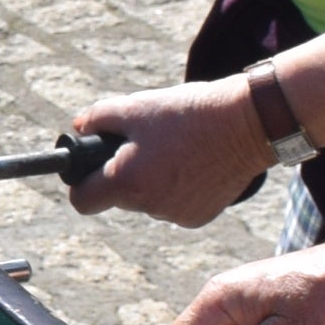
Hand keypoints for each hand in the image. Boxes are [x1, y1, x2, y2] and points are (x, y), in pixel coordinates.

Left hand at [61, 77, 275, 227]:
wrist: (246, 125)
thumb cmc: (188, 113)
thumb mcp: (135, 107)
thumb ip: (97, 118)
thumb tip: (79, 127)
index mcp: (126, 182)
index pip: (82, 201)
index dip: (81, 183)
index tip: (90, 167)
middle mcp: (149, 206)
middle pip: (118, 197)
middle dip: (122, 173)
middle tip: (143, 144)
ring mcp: (176, 215)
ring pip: (147, 200)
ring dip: (151, 180)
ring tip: (174, 149)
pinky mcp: (199, 217)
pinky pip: (174, 205)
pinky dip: (177, 187)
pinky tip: (194, 162)